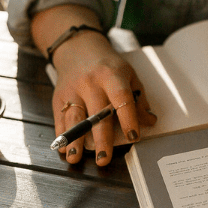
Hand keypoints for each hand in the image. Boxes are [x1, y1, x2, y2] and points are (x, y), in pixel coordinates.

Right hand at [50, 33, 155, 164]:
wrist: (78, 49)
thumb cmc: (108, 66)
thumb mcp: (128, 75)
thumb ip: (138, 99)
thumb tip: (148, 122)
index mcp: (112, 76)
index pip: (121, 99)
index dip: (129, 119)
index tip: (134, 137)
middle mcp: (90, 83)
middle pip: (97, 114)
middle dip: (101, 139)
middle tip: (104, 159)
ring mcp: (73, 90)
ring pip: (74, 118)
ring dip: (75, 140)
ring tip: (76, 158)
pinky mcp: (59, 97)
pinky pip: (60, 119)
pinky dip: (61, 135)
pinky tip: (64, 149)